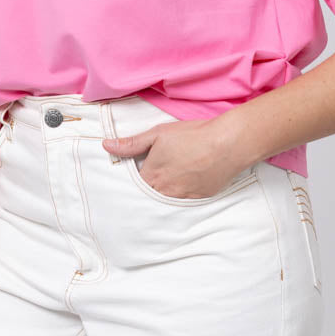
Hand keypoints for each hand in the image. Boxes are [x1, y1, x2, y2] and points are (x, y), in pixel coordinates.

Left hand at [102, 117, 248, 198]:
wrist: (227, 144)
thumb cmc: (192, 136)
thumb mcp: (158, 134)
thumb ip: (131, 143)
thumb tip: (107, 146)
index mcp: (151, 176)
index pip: (134, 185)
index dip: (134, 178)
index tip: (136, 172)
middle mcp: (165, 192)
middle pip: (149, 196)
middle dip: (147, 189)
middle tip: (154, 176)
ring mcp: (184, 198)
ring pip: (166, 200)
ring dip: (165, 193)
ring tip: (170, 179)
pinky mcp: (200, 198)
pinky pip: (185, 201)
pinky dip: (183, 194)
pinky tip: (187, 181)